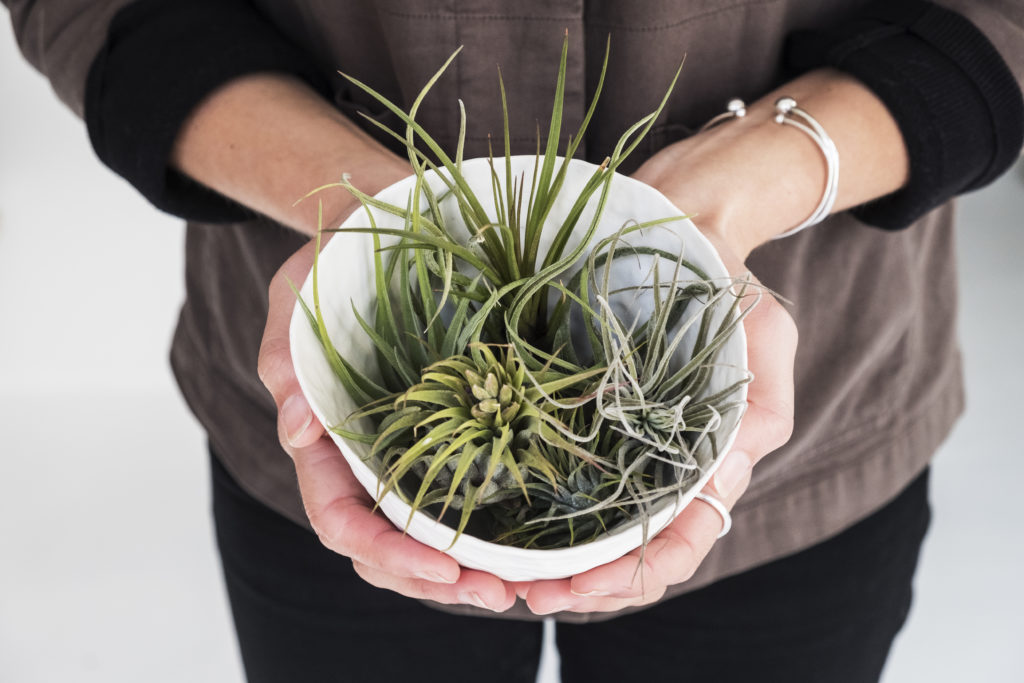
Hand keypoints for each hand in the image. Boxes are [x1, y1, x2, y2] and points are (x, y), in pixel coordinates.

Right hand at [257, 216, 517, 613]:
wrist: (378, 235)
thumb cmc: (334, 263)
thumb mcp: (297, 295)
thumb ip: (285, 358)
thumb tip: (293, 431)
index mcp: (324, 438)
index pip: (338, 515)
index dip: (382, 549)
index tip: (440, 565)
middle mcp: (364, 457)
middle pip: (384, 545)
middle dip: (432, 581)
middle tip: (498, 594)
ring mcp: (405, 451)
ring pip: (421, 537)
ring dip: (464, 573)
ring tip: (521, 589)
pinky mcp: (445, 436)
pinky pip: (457, 498)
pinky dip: (486, 532)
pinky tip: (529, 548)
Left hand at [515, 235, 796, 613]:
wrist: (683, 239)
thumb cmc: (729, 288)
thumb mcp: (765, 336)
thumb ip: (762, 406)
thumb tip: (729, 470)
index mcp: (714, 461)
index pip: (683, 541)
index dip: (640, 574)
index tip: (586, 585)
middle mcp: (666, 468)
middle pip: (633, 554)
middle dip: (588, 586)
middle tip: (533, 595)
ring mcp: (624, 450)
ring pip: (596, 534)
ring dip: (559, 568)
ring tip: (510, 583)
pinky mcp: (587, 425)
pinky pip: (565, 486)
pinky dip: (540, 520)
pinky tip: (505, 534)